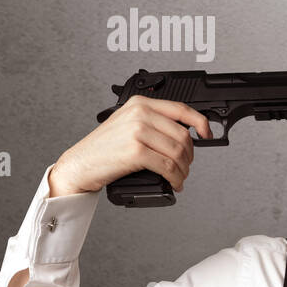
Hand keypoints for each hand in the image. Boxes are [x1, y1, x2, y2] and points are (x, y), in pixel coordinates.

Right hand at [48, 95, 212, 197]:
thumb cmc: (104, 148)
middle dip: (190, 155)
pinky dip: (176, 178)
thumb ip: (153, 122)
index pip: (182, 109)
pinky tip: (174, 183)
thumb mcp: (127, 124)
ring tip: (180, 177)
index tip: (207, 134)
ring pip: (178, 152)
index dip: (201, 122)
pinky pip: (168, 166)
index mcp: (140, 103)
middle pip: (183, 135)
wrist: (78, 165)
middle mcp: (139, 114)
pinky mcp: (135, 151)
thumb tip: (186, 133)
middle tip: (185, 166)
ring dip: (184, 169)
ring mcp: (137, 131)